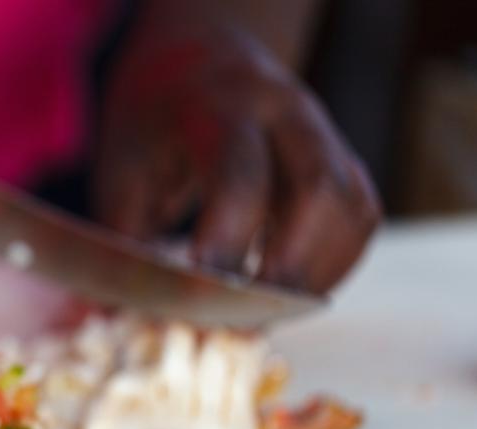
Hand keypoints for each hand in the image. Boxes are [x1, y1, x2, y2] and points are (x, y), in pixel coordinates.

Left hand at [93, 7, 380, 292]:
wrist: (195, 61)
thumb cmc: (150, 127)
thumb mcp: (118, 172)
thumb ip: (124, 244)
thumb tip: (117, 318)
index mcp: (217, 106)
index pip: (239, 173)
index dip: (228, 238)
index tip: (203, 296)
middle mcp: (283, 111)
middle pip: (318, 187)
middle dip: (288, 266)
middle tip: (246, 320)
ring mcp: (322, 134)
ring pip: (353, 208)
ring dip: (316, 273)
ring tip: (264, 315)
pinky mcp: (341, 161)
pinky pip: (359, 218)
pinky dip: (331, 266)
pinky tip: (287, 293)